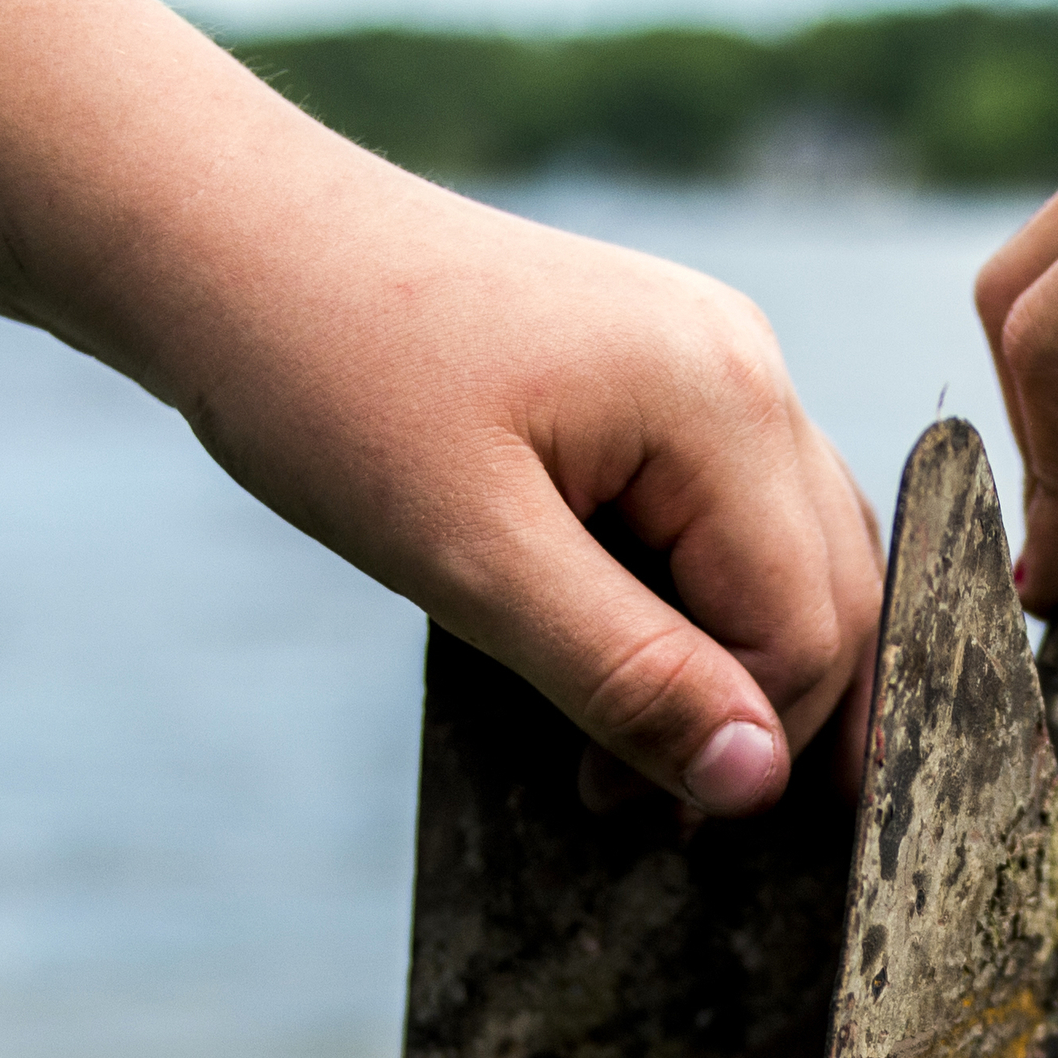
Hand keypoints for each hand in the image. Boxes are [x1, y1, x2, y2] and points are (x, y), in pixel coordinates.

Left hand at [99, 152, 882, 816]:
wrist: (225, 238)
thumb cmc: (326, 383)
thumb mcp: (472, 558)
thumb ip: (627, 674)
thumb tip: (756, 785)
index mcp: (723, 402)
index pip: (807, 624)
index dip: (740, 741)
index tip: (628, 813)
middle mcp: (747, 366)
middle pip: (832, 588)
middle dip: (768, 714)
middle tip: (660, 818)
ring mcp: (711, 357)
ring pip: (795, 552)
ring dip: (744, 664)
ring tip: (652, 759)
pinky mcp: (660, 369)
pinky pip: (731, 510)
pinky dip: (703, 599)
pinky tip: (635, 653)